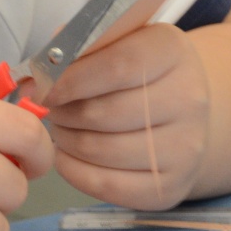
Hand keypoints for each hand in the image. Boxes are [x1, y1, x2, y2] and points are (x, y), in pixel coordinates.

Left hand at [46, 23, 209, 210]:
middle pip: (106, 112)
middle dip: (64, 113)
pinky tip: (67, 156)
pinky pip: (108, 186)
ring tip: (61, 129)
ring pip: (103, 150)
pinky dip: (75, 172)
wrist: (182, 115)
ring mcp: (185, 147)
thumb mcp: (119, 44)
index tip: (44, 87)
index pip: (119, 65)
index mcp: (173, 52)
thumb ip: (82, 47)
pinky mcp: (172, 186)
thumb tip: (42, 66)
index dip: (72, 79)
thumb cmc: (138, 74)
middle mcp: (189, 99)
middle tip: (49, 110)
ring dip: (66, 141)